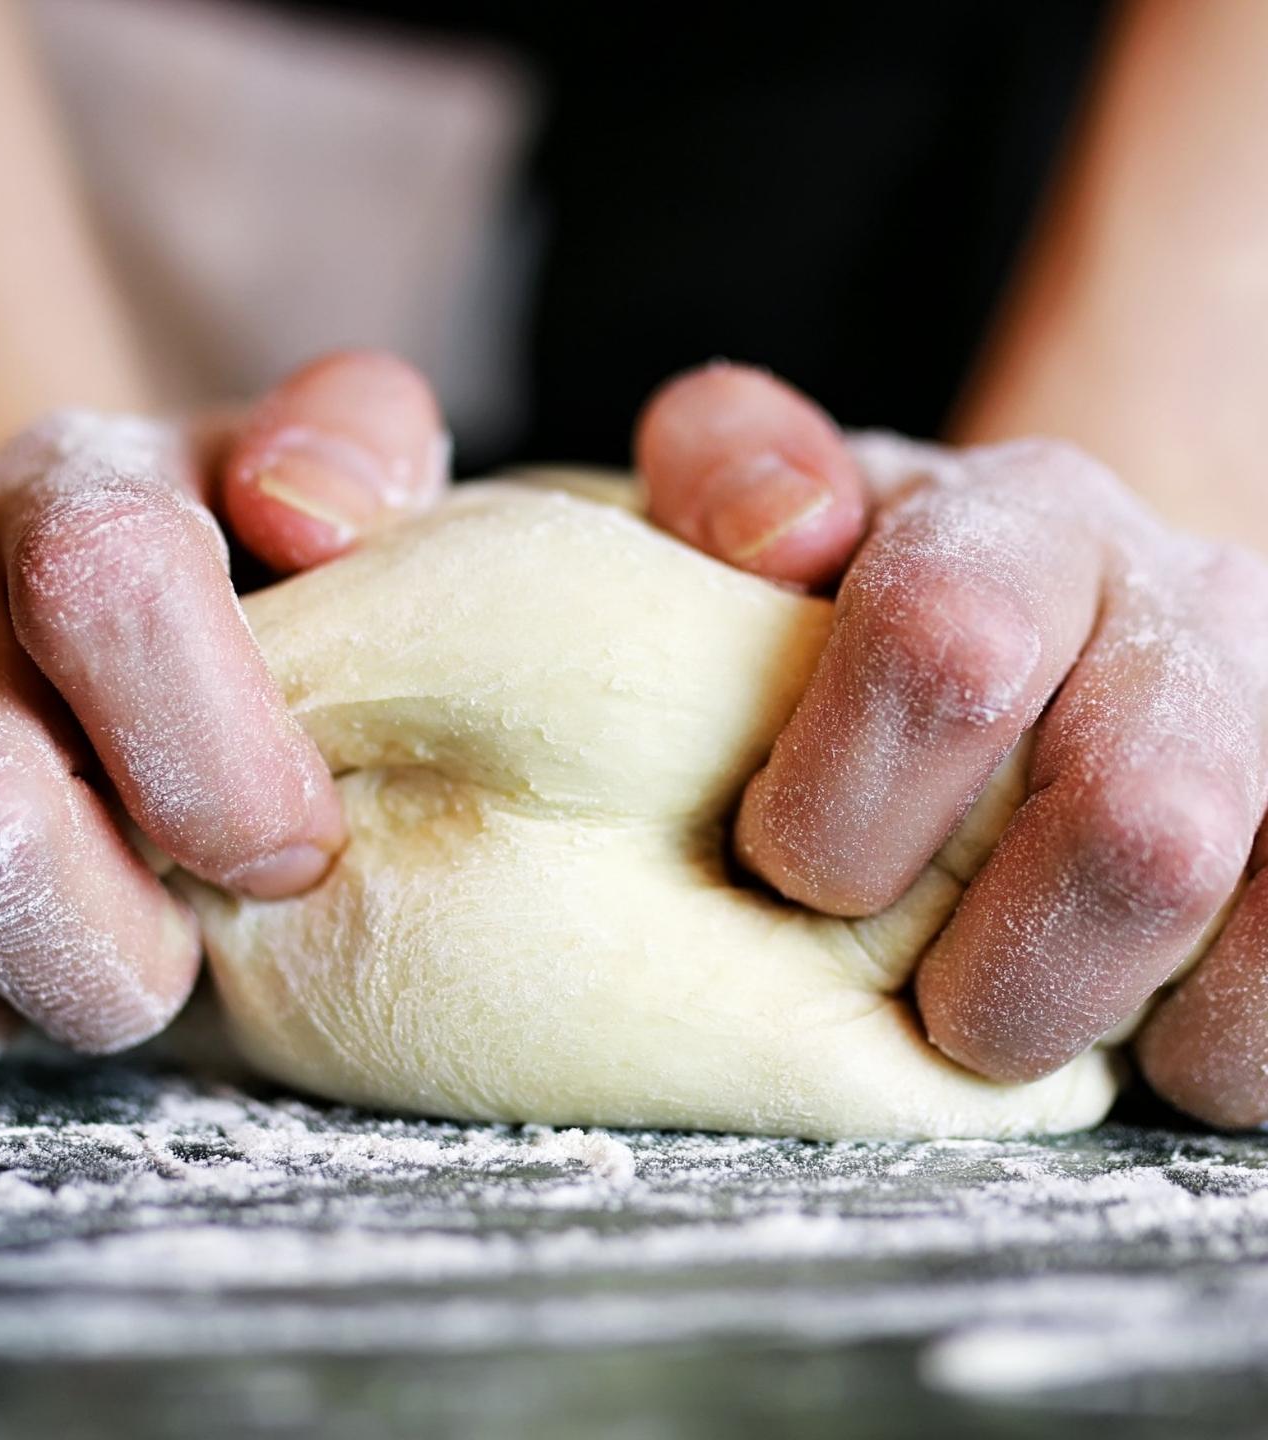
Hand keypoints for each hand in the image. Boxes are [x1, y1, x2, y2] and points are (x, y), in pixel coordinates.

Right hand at [0, 350, 445, 1076]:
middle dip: (118, 948)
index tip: (297, 853)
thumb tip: (311, 522)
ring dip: (23, 989)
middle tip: (194, 944)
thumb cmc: (231, 563)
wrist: (45, 583)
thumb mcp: (323, 480)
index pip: (108, 583)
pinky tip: (13, 973)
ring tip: (113, 961)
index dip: (222, 767)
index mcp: (78, 486)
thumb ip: (356, 448)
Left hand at [637, 362, 1267, 1128]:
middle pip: (1134, 819)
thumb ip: (730, 472)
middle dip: (981, 959)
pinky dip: (1197, 1046)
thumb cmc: (881, 607)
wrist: (1079, 650)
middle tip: (910, 987)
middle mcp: (1188, 602)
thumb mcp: (788, 523)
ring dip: (1069, 1004)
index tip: (786, 862)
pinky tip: (1123, 1021)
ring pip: (1209, 895)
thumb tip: (779, 531)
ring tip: (992, 1012)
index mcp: (1029, 516)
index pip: (942, 644)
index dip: (839, 807)